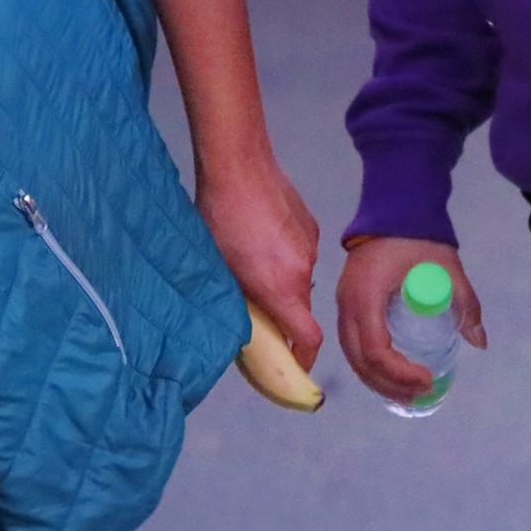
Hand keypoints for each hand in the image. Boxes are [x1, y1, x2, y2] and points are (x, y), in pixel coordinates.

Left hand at [199, 161, 323, 371]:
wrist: (239, 165)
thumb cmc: (219, 220)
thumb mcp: (220, 270)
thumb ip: (238, 302)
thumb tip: (243, 324)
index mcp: (282, 288)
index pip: (309, 337)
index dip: (304, 358)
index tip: (292, 365)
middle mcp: (304, 270)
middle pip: (301, 307)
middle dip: (282, 315)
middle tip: (254, 308)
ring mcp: (310, 245)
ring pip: (299, 278)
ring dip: (281, 282)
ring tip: (251, 263)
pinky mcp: (310, 224)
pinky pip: (301, 253)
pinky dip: (285, 257)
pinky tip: (260, 237)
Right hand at [337, 236, 486, 405]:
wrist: (393, 206)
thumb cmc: (418, 236)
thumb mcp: (447, 267)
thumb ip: (464, 303)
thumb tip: (479, 341)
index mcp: (366, 296)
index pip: (375, 348)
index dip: (399, 372)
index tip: (426, 378)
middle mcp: (346, 304)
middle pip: (359, 359)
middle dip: (388, 384)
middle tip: (419, 396)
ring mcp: (342, 303)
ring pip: (352, 355)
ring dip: (376, 379)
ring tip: (406, 394)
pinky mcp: (346, 302)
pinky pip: (352, 343)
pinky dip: (369, 364)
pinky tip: (389, 375)